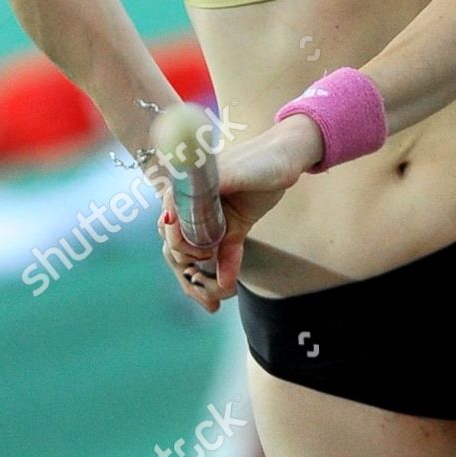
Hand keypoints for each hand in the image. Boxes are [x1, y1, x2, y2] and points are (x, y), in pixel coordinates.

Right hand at [157, 114, 324, 311]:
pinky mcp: (231, 228)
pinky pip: (222, 255)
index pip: (168, 224)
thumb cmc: (260, 158)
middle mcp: (194, 205)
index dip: (179, 244)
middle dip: (188, 272)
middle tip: (207, 291)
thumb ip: (211, 191)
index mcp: (187, 188)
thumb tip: (183, 221)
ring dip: (201, 280)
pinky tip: (227, 287)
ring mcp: (211, 218)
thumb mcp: (236, 173)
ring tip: (214, 298)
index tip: (199, 255)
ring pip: (196, 255)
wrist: (286, 157)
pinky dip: (223, 271)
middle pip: (177, 245)